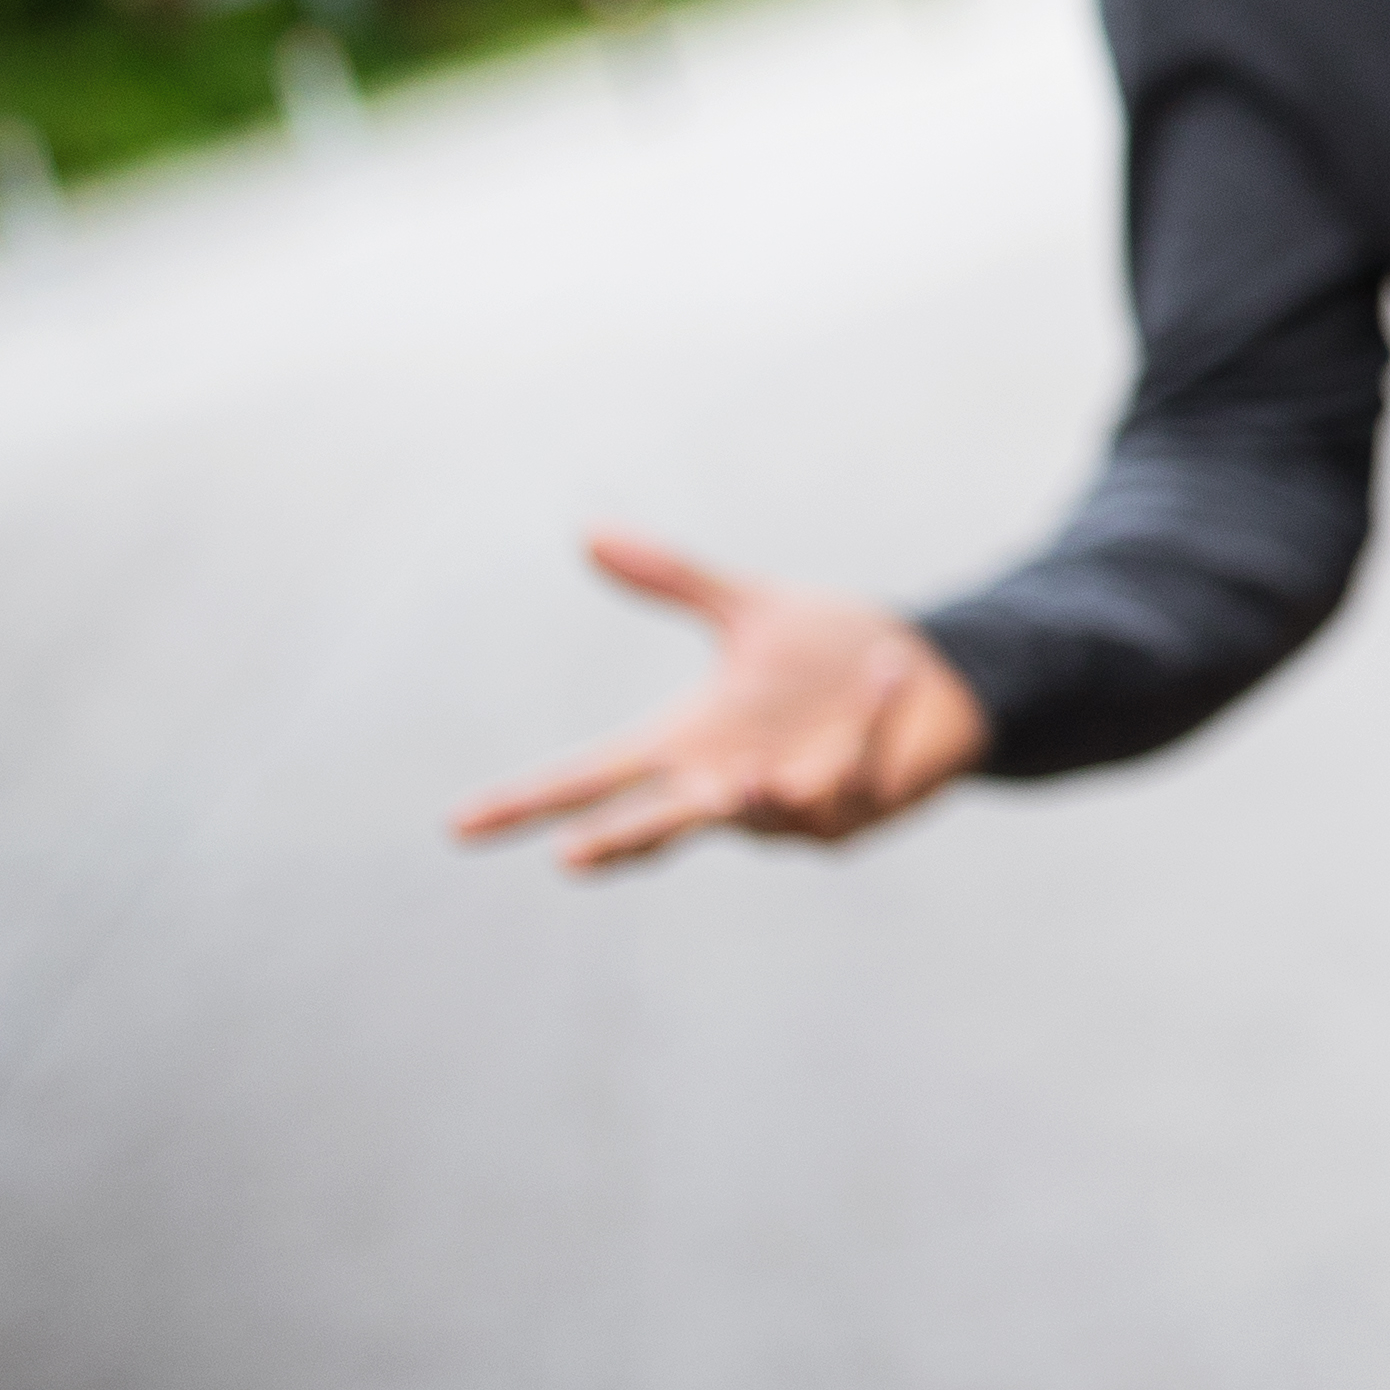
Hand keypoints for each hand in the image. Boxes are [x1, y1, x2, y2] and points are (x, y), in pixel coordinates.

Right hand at [450, 532, 987, 871]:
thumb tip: (587, 532)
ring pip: (767, 808)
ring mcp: (789, 810)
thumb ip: (673, 579)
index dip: (527, 803)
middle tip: (571, 857)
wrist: (932, 674)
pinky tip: (891, 671)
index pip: (592, 780)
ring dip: (766, 787)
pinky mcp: (854, 811)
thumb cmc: (831, 652)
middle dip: (620, 842)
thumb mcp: (751, 609)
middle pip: (656, 826)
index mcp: (687, 745)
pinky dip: (874, 721)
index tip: (458, 825)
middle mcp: (727, 786)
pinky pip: (859, 771)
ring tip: (751, 774)